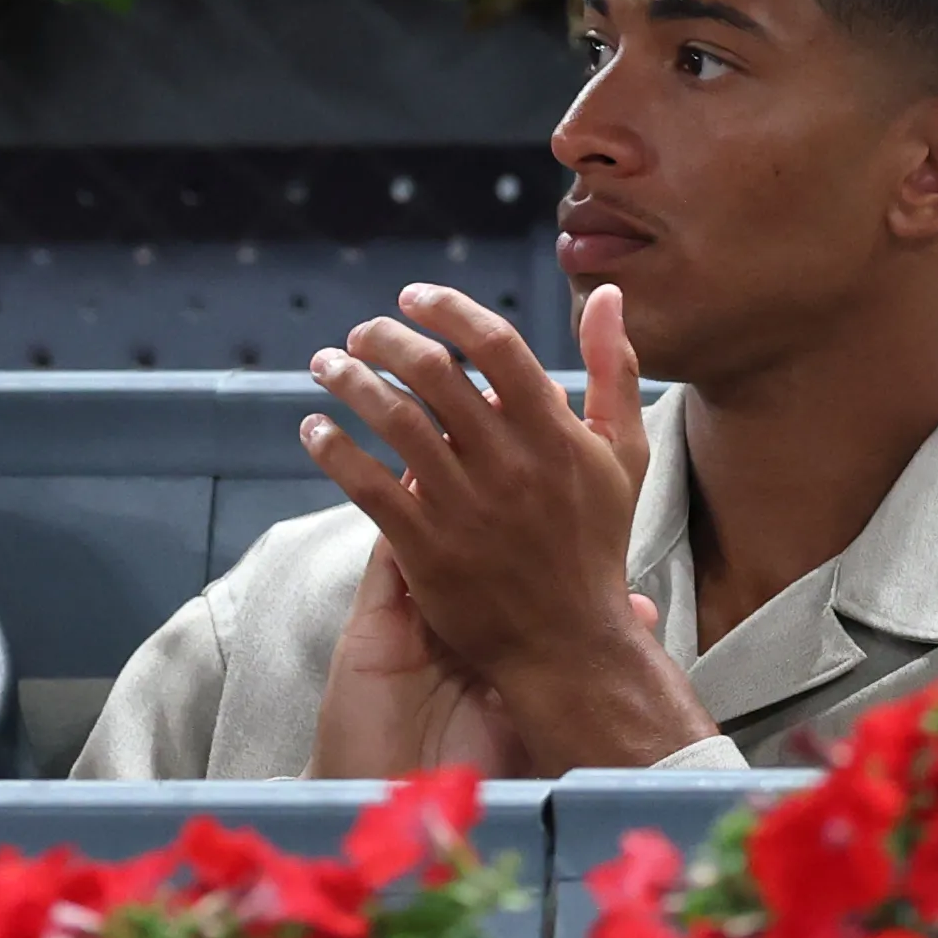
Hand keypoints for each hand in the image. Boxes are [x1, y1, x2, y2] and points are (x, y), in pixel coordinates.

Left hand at [298, 282, 715, 774]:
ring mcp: (464, 506)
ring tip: (326, 367)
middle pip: (433, 374)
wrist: (571, 641)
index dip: (449, 310)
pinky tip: (314, 430)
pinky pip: (369, 486)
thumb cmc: (596, 542)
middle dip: (386, 340)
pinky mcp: (427, 549)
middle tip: (361, 333)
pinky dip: (335, 451)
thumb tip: (609, 295)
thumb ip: (614, 370)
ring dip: (350, 383)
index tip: (414, 296)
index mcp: (554, 433)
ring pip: (394, 422)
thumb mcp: (623, 452)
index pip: (495, 346)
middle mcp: (508, 463)